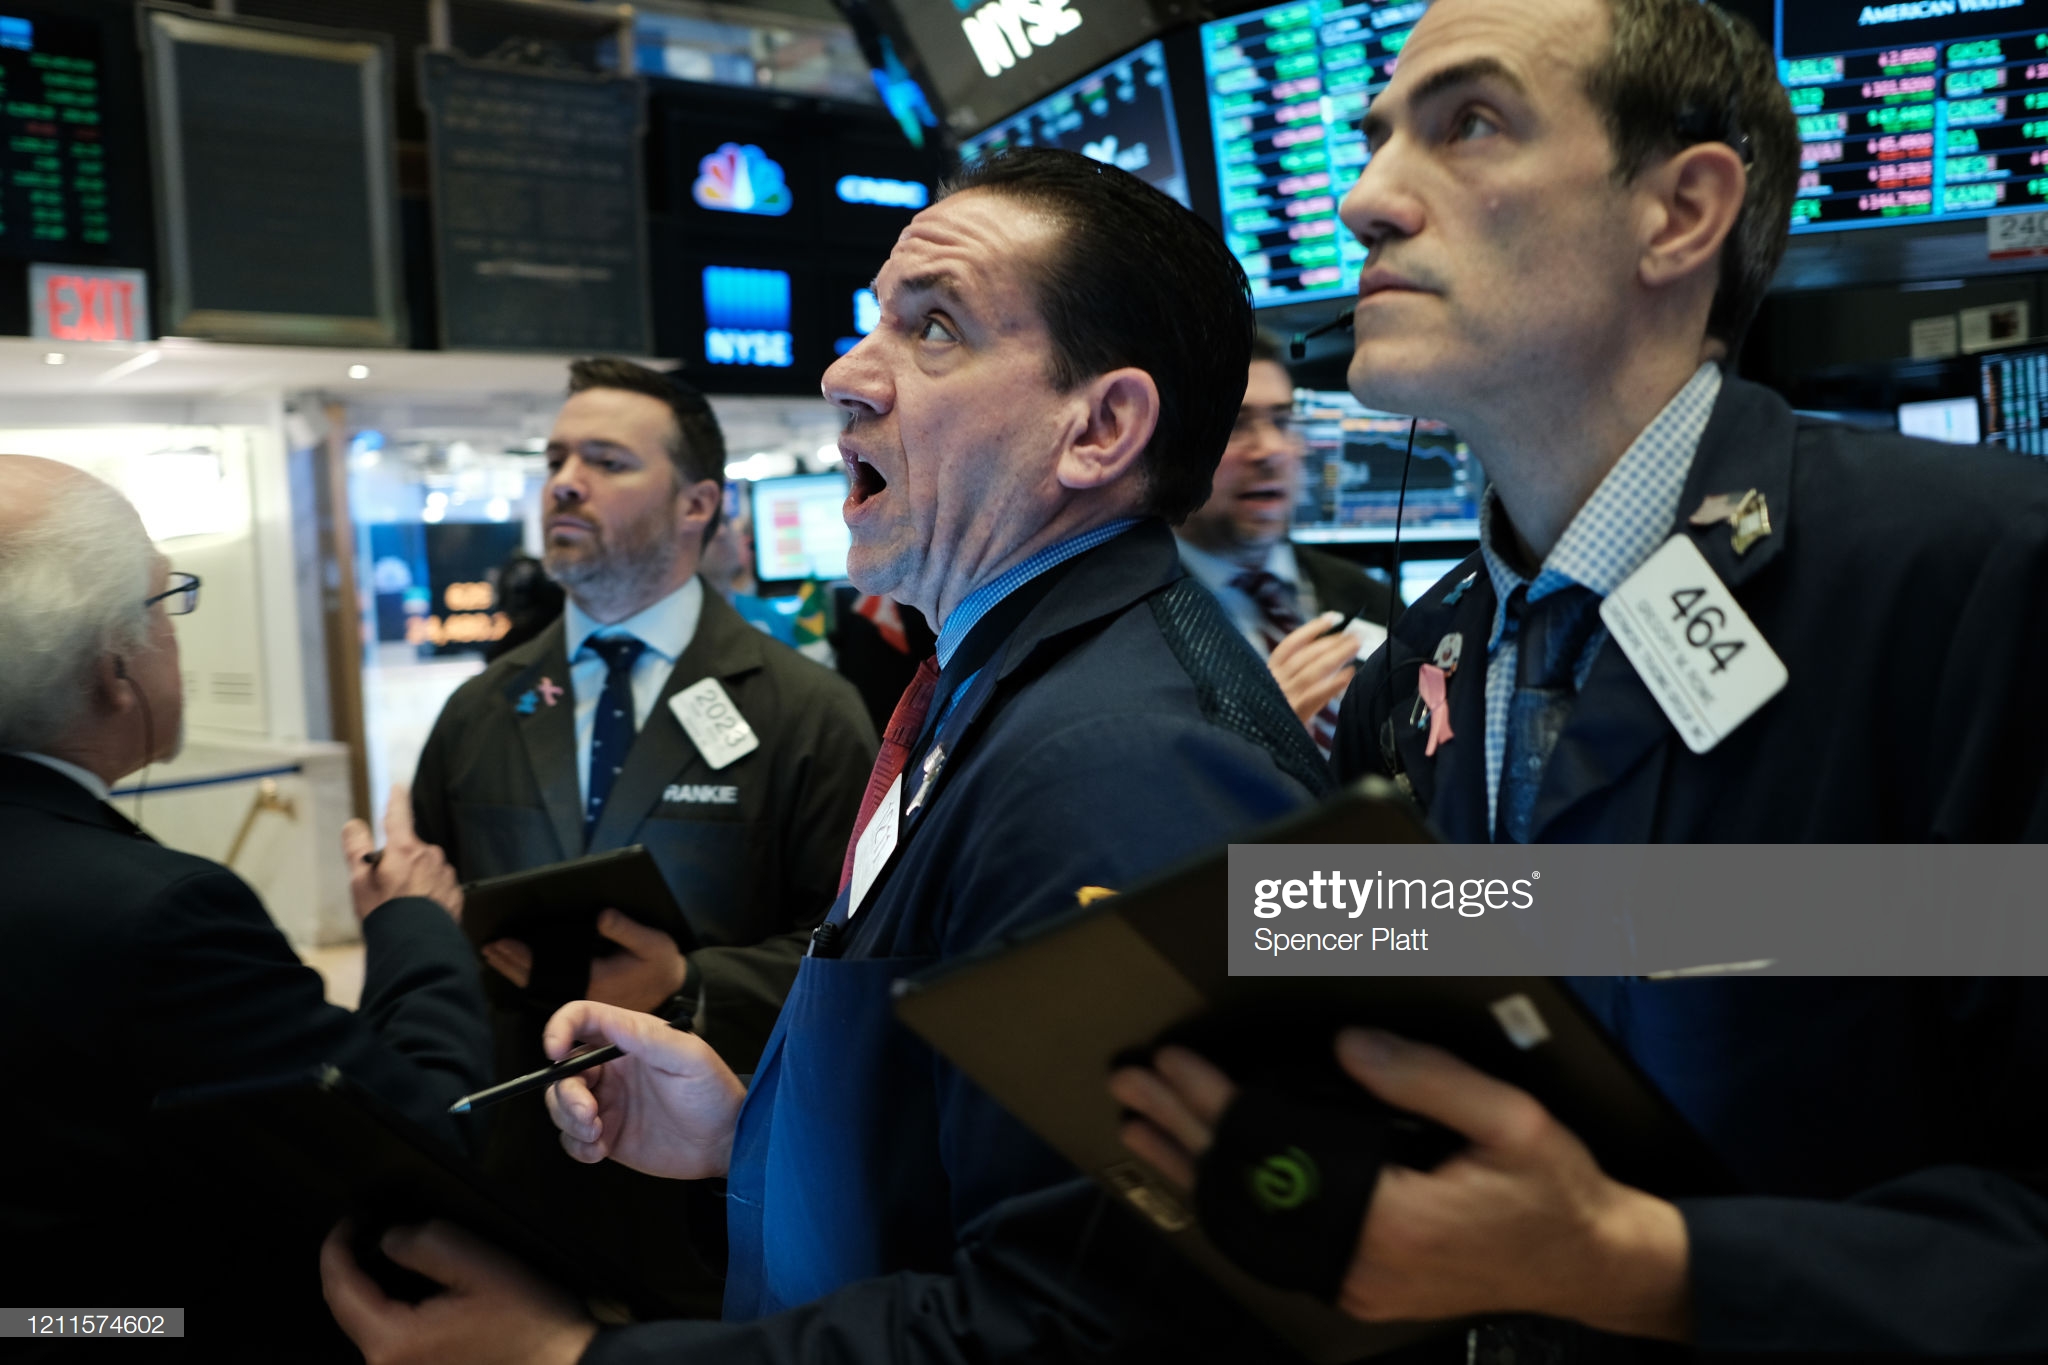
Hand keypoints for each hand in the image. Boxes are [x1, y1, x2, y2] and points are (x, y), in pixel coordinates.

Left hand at [320, 1218, 596, 1364]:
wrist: (561, 1364)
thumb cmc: (526, 1319)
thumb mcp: (478, 1264)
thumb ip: (423, 1243)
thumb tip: (388, 1239)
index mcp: (392, 1340)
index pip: (339, 1287)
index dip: (336, 1244)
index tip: (350, 1217)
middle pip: (346, 1308)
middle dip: (350, 1264)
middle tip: (367, 1227)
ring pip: (365, 1323)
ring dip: (369, 1287)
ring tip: (387, 1253)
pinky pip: (386, 1338)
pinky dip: (388, 1308)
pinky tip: (407, 1289)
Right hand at [343, 786, 461, 922]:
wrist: (416, 944)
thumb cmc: (385, 913)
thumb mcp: (360, 880)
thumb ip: (356, 848)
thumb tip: (354, 825)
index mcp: (406, 849)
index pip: (399, 815)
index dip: (397, 800)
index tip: (399, 788)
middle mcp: (430, 856)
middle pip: (411, 849)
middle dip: (400, 862)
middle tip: (386, 888)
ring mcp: (445, 874)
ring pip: (426, 869)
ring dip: (415, 879)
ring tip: (402, 905)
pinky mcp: (455, 893)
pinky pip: (438, 886)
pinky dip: (428, 894)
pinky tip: (418, 911)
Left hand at [481, 912, 685, 1013]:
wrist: (674, 991)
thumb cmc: (661, 966)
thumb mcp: (652, 943)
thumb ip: (626, 929)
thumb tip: (600, 915)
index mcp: (595, 979)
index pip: (548, 968)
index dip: (522, 956)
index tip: (501, 942)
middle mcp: (584, 993)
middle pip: (537, 980)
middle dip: (511, 962)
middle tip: (489, 946)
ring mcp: (582, 998)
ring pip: (540, 987)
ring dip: (516, 971)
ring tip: (496, 955)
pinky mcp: (585, 998)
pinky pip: (550, 988)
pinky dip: (531, 976)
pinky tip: (520, 967)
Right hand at [542, 1000, 744, 1179]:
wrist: (726, 1143)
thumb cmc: (714, 1093)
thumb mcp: (688, 1058)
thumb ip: (648, 1038)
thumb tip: (611, 1021)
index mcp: (629, 1038)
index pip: (582, 1019)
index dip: (560, 1028)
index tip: (554, 1051)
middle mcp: (611, 1068)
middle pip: (563, 1070)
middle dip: (565, 1093)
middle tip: (589, 1114)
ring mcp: (607, 1102)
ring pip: (561, 1105)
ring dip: (569, 1120)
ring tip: (598, 1134)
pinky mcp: (606, 1135)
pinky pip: (572, 1139)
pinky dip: (577, 1146)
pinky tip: (600, 1151)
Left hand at [1109, 1029, 1691, 1339]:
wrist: (1589, 1264)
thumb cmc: (1554, 1191)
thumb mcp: (1510, 1119)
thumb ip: (1425, 1077)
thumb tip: (1348, 1046)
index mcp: (1394, 1219)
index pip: (1275, 1153)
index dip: (1218, 1103)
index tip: (1176, 1063)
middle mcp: (1363, 1263)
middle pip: (1249, 1190)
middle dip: (1182, 1128)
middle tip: (1131, 1084)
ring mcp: (1358, 1283)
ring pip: (1254, 1224)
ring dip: (1193, 1169)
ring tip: (1140, 1127)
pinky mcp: (1361, 1286)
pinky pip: (1280, 1241)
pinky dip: (1234, 1203)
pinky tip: (1203, 1179)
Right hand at [1267, 613, 1360, 722]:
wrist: (1259, 749)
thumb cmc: (1275, 722)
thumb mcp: (1281, 695)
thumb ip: (1300, 678)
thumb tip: (1331, 660)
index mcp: (1269, 674)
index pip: (1290, 645)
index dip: (1311, 630)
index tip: (1332, 619)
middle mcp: (1275, 682)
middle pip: (1306, 655)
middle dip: (1333, 641)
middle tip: (1356, 634)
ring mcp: (1284, 697)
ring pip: (1313, 670)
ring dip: (1337, 656)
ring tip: (1356, 648)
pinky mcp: (1293, 713)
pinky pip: (1317, 694)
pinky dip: (1334, 683)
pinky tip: (1349, 675)